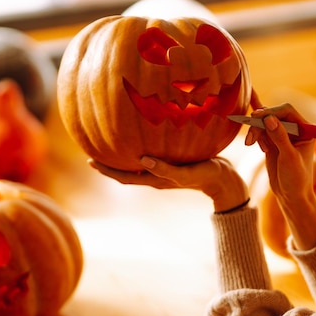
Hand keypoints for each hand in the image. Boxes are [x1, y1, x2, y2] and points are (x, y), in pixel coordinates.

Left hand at [88, 156, 248, 212]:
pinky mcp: (173, 163)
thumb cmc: (207, 175)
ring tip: (110, 141)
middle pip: (125, 171)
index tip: (89, 160)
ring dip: (122, 155)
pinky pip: (150, 156)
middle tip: (91, 150)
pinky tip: (139, 135)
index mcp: (154, 180)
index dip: (106, 170)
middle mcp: (155, 176)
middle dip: (108, 163)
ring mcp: (163, 170)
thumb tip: (141, 160)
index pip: (124, 177)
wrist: (225, 180)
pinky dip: (139, 148)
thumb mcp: (186, 173)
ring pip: (136, 164)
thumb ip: (165, 168)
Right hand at [244, 103, 315, 206]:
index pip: (287, 112)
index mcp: (306, 130)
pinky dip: (255, 136)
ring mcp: (283, 137)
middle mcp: (295, 131)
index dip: (272, 112)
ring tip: (249, 143)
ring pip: (265, 124)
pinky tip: (250, 142)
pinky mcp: (272, 144)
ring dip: (255, 130)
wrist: (291, 196)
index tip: (257, 117)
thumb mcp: (289, 157)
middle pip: (274, 116)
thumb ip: (279, 137)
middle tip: (250, 134)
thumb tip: (269, 119)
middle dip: (260, 123)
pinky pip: (261, 132)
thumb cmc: (296, 179)